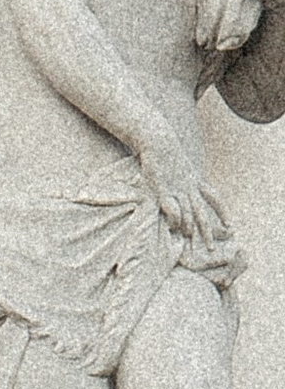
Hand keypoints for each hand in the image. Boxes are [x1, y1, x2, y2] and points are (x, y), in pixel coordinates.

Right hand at [140, 128, 228, 253]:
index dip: (222, 212)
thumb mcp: (181, 164)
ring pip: (189, 213)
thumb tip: (186, 182)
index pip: (215, 198)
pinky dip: (175, 219)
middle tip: (210, 248)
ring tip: (188, 237)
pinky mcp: (163, 190)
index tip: (230, 225)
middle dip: (208, 232)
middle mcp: (190, 187)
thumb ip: (184, 176)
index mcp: (195, 181)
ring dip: (190, 228)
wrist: (159, 140)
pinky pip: (173, 209)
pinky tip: (174, 226)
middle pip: (203, 213)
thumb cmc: (166, 151)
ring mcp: (178, 189)